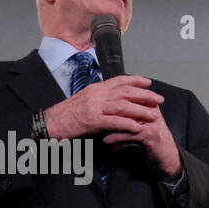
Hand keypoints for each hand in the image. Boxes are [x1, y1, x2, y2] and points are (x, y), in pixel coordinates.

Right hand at [45, 77, 181, 178]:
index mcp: (95, 89)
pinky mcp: (91, 120)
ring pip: (123, 105)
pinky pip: (114, 121)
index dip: (136, 80)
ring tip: (153, 115)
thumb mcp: (83, 101)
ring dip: (140, 110)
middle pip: (125, 91)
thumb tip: (111, 100)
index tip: (148, 83)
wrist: (49, 123)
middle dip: (145, 95)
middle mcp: (96, 94)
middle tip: (158, 99)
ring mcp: (94, 107)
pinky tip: (137, 127)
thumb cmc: (65, 115)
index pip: (119, 80)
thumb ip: (98, 99)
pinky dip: (128, 124)